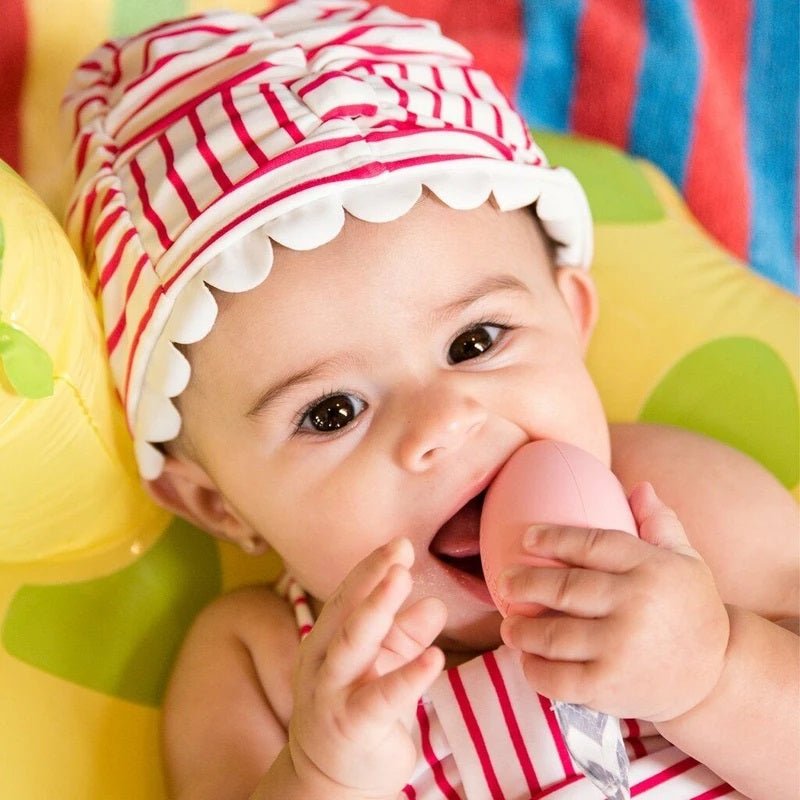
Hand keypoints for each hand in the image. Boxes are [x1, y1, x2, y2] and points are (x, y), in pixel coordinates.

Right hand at [288, 538, 446, 798]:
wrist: (331, 780)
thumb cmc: (358, 709)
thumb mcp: (382, 666)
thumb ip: (406, 635)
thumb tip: (435, 603)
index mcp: (327, 639)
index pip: (348, 596)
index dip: (372, 568)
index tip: (400, 543)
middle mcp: (323, 660)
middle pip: (346, 610)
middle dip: (372, 577)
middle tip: (400, 548)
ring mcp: (333, 693)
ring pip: (352, 644)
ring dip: (376, 608)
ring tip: (403, 578)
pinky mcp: (353, 726)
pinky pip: (381, 698)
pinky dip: (408, 675)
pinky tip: (435, 658)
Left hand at [498, 482, 730, 722]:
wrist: (718, 678)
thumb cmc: (690, 608)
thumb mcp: (687, 559)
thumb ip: (660, 522)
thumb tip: (639, 486)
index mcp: (652, 568)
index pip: (592, 544)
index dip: (554, 538)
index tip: (527, 538)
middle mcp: (636, 606)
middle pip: (564, 587)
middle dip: (524, 583)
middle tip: (504, 581)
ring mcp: (621, 650)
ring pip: (553, 635)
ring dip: (521, 629)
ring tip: (508, 625)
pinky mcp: (610, 689)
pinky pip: (558, 679)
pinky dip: (534, 670)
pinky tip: (527, 660)